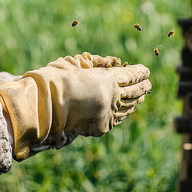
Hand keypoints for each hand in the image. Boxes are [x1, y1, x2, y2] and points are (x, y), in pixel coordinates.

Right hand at [0, 53, 150, 159]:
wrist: (42, 105)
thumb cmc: (55, 80)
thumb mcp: (77, 64)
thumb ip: (97, 65)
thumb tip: (115, 63)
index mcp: (107, 79)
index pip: (130, 75)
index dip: (139, 72)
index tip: (146, 70)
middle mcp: (112, 97)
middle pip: (134, 92)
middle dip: (143, 87)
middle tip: (149, 85)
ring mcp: (107, 114)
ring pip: (127, 107)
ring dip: (135, 101)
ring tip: (141, 97)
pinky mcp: (100, 127)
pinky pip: (116, 119)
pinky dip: (122, 114)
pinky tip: (125, 111)